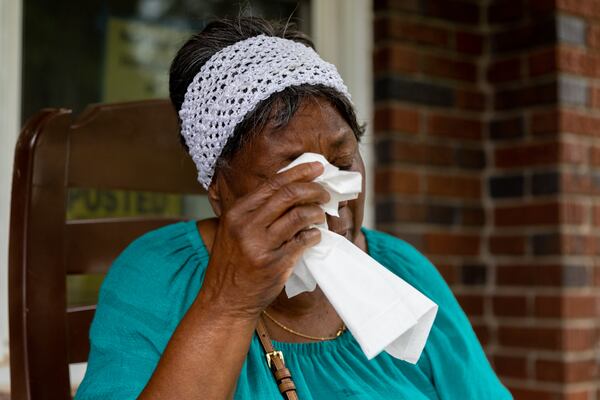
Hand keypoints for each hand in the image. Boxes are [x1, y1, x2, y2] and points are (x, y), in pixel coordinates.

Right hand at [198, 161, 329, 318]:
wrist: (224, 301)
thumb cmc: (232, 265)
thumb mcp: (233, 231)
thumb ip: (256, 212)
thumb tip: (291, 191)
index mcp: (237, 213)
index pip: (273, 184)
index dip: (299, 172)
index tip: (317, 167)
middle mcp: (246, 225)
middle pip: (288, 195)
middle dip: (313, 189)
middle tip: (325, 193)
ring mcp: (260, 245)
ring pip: (299, 216)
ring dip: (316, 213)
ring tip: (322, 215)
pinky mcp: (274, 264)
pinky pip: (303, 241)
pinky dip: (315, 235)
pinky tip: (316, 236)